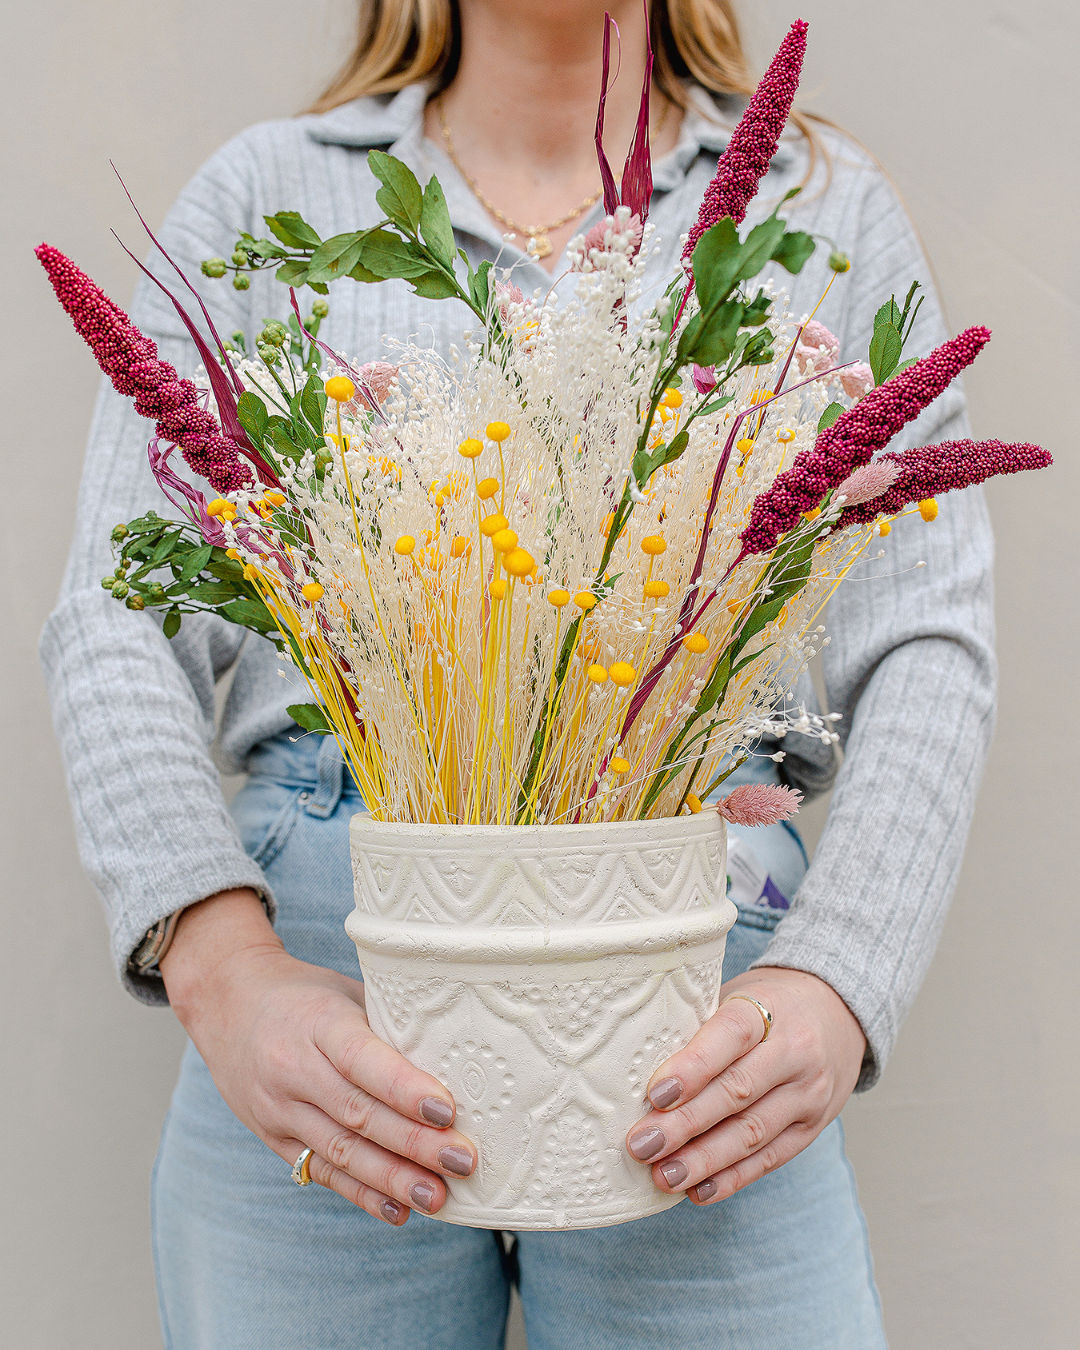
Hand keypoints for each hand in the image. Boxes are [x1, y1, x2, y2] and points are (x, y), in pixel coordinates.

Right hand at [162, 889, 475, 1225]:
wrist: (227, 1002)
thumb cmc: (303, 994)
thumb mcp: (344, 992)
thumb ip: (388, 1025)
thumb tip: (456, 1059)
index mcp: (318, 1023)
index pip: (363, 1060)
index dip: (405, 1089)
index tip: (447, 1110)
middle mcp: (293, 1069)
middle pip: (358, 1113)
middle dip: (414, 1143)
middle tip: (462, 1160)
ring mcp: (279, 1109)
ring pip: (341, 1151)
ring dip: (393, 1179)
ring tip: (437, 1196)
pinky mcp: (273, 1137)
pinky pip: (321, 1171)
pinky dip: (362, 1194)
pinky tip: (398, 1211)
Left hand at [624, 966, 865, 1202]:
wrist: (837, 1011)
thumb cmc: (767, 1004)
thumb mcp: (737, 996)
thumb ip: (699, 1026)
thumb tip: (635, 1068)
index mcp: (768, 1009)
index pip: (729, 1037)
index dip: (692, 1068)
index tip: (654, 1095)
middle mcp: (795, 1052)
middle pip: (737, 1092)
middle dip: (685, 1124)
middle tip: (642, 1145)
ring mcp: (808, 1094)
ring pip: (752, 1132)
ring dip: (704, 1160)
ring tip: (664, 1176)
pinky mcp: (812, 1127)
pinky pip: (770, 1158)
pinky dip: (732, 1178)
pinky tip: (699, 1191)